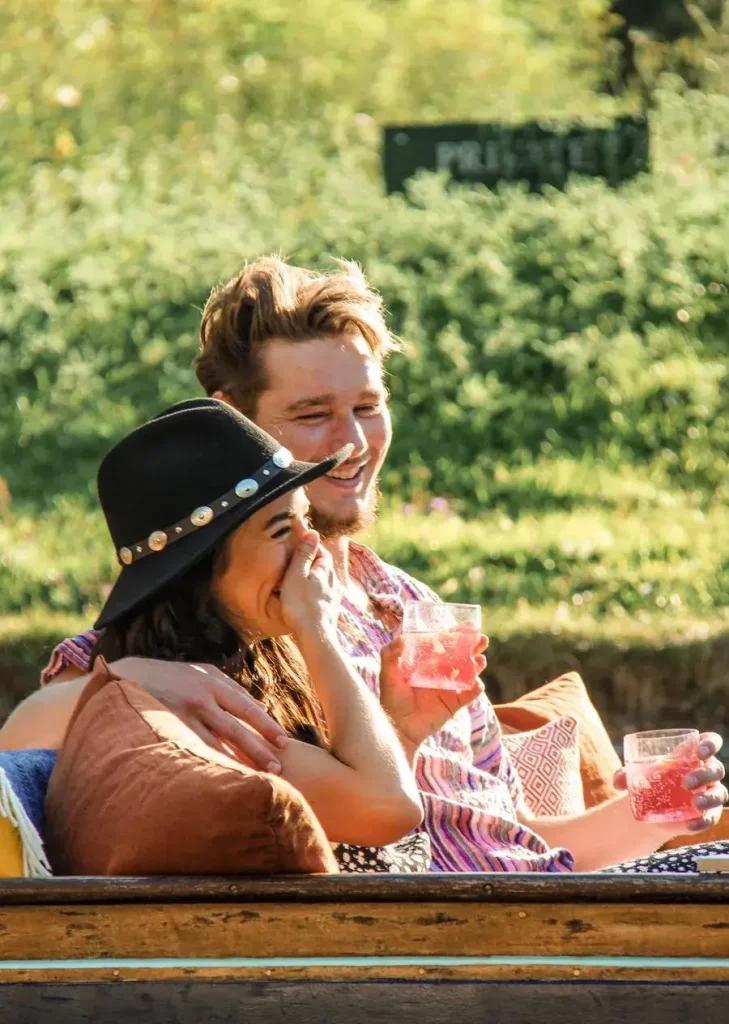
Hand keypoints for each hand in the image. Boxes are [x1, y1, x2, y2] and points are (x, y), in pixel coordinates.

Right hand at [111, 657, 287, 772]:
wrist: (127, 677)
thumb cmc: (174, 677)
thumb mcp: (203, 674)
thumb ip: (233, 689)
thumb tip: (263, 707)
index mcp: (212, 683)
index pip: (246, 708)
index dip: (266, 726)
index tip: (284, 743)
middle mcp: (199, 699)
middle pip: (235, 729)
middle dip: (257, 749)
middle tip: (276, 767)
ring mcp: (180, 716)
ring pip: (214, 745)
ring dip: (235, 763)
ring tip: (254, 780)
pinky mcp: (164, 730)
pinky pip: (191, 751)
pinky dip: (207, 764)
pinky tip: (219, 779)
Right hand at [279, 531, 340, 640]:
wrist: (315, 637)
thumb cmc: (301, 604)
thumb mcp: (297, 574)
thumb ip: (304, 554)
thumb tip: (313, 532)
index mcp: (325, 570)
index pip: (321, 551)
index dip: (311, 547)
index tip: (300, 545)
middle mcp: (334, 581)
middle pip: (324, 566)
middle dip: (313, 562)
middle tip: (298, 562)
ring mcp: (334, 597)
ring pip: (325, 582)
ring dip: (315, 579)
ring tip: (300, 581)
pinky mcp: (331, 611)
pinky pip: (323, 596)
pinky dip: (315, 593)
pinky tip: (308, 599)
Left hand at [379, 633, 487, 751]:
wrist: (398, 726)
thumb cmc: (391, 698)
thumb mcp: (388, 674)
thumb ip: (390, 655)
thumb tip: (401, 637)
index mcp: (428, 661)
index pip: (445, 643)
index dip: (458, 634)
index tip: (469, 625)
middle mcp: (440, 672)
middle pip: (462, 656)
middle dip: (474, 647)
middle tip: (482, 639)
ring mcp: (449, 687)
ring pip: (468, 673)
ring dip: (477, 666)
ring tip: (481, 660)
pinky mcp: (453, 703)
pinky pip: (468, 695)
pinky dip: (475, 689)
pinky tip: (477, 684)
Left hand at [614, 731, 727, 834]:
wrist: (652, 806)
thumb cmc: (650, 779)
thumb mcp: (637, 773)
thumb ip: (625, 774)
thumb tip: (618, 782)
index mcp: (693, 754)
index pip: (711, 742)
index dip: (710, 743)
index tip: (699, 751)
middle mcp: (706, 772)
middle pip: (716, 769)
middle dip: (704, 774)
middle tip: (686, 782)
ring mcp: (710, 793)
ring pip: (720, 793)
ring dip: (709, 798)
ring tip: (695, 803)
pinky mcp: (708, 814)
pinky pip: (711, 817)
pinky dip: (703, 821)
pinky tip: (691, 825)